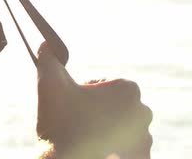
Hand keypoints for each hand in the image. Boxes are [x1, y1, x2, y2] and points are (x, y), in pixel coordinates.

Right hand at [36, 42, 152, 158]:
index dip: (83, 95)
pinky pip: (127, 151)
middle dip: (97, 114)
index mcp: (128, 89)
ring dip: (106, 134)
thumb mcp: (50, 85)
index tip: (73, 108)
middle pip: (113, 109)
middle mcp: (144, 113)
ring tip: (86, 142)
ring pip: (120, 131)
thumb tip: (46, 44)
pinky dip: (114, 151)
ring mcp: (146, 140)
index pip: (102, 87)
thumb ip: (49, 60)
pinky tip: (98, 153)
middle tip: (77, 126)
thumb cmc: (61, 124)